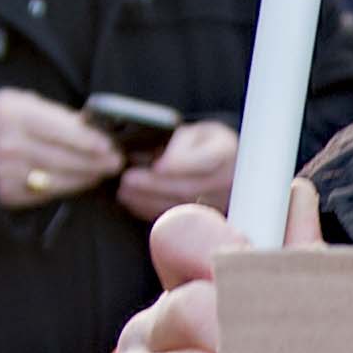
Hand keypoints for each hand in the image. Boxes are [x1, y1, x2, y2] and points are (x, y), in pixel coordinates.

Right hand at [0, 88, 123, 211]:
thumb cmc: (0, 120)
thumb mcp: (22, 104)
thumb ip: (56, 116)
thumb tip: (94, 129)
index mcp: (13, 115)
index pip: (61, 131)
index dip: (89, 141)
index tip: (109, 146)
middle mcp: (8, 145)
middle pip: (64, 158)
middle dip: (95, 162)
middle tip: (115, 162)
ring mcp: (6, 172)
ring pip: (59, 179)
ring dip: (85, 177)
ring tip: (101, 171)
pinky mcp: (7, 194)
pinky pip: (46, 193)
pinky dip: (66, 187)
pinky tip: (80, 181)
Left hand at [112, 117, 237, 220]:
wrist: (221, 165)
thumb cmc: (203, 145)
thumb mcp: (195, 132)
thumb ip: (180, 144)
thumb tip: (161, 166)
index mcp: (226, 151)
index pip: (206, 160)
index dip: (180, 164)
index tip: (157, 166)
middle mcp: (227, 180)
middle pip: (189, 187)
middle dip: (154, 185)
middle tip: (128, 179)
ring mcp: (218, 203)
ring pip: (180, 206)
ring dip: (148, 200)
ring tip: (125, 191)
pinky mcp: (204, 218)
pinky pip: (176, 219)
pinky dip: (151, 210)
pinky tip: (134, 201)